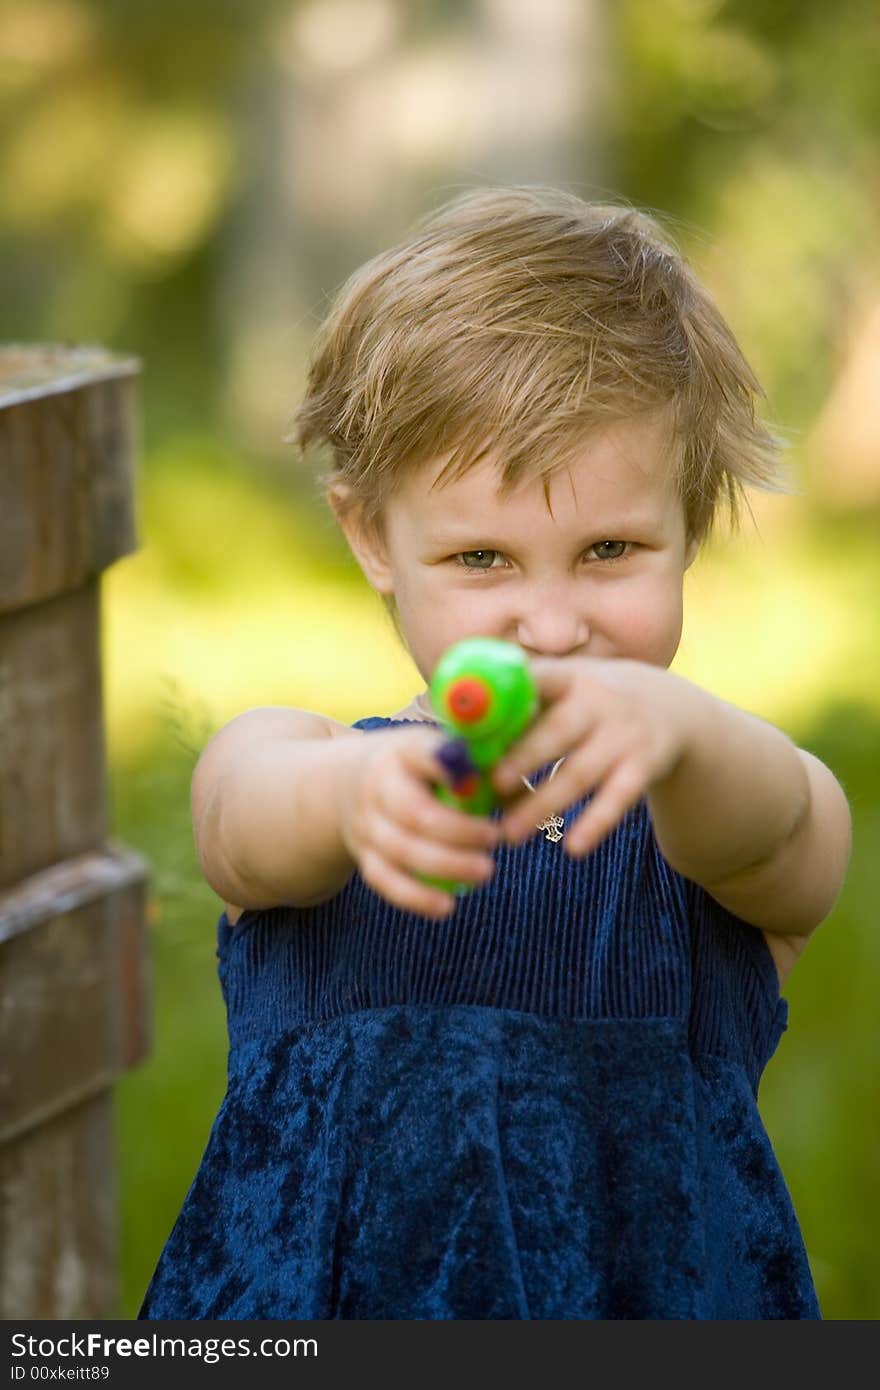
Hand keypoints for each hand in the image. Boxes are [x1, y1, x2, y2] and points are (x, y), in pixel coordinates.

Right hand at [335, 727, 500, 918]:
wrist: (353, 782)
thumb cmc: (420, 768)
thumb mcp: (442, 752)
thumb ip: (478, 765)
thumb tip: (517, 782)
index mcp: (403, 752)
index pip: (424, 755)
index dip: (456, 772)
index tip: (491, 783)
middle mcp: (378, 786)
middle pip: (415, 814)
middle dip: (459, 832)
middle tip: (494, 839)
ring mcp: (367, 823)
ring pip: (402, 851)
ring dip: (447, 865)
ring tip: (485, 871)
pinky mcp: (364, 855)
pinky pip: (386, 881)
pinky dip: (416, 897)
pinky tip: (446, 906)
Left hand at [490, 658, 699, 856]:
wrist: (670, 708)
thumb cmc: (590, 703)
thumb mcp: (564, 688)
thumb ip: (518, 706)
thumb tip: (450, 730)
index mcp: (568, 678)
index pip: (535, 681)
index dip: (505, 698)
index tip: (473, 720)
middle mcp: (599, 702)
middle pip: (556, 732)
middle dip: (523, 759)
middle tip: (491, 785)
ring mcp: (624, 734)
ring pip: (580, 773)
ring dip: (544, 804)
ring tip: (510, 834)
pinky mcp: (644, 766)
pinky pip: (618, 799)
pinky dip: (596, 823)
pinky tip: (573, 848)